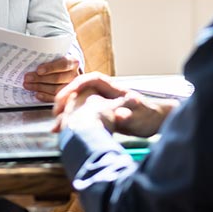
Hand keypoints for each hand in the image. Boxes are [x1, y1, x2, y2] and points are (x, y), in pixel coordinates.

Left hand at [23, 55, 79, 101]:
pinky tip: (37, 94)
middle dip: (40, 78)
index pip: (63, 65)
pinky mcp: (67, 97)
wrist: (68, 71)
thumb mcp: (56, 57)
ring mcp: (71, 87)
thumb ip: (48, 59)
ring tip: (27, 85)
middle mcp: (75, 75)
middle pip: (57, 78)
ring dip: (39, 87)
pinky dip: (45, 97)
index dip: (50, 68)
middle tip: (27, 78)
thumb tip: (31, 62)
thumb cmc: (58, 62)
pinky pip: (55, 98)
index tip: (38, 70)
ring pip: (55, 89)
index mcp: (73, 62)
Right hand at [52, 73, 177, 137]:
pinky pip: (82, 114)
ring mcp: (102, 103)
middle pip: (80, 91)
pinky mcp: (100, 114)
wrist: (156, 122)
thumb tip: (122, 115)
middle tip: (56, 113)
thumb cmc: (150, 116)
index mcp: (114, 89)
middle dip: (66, 100)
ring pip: (78, 104)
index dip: (77, 85)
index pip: (91, 80)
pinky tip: (66, 132)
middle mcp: (105, 94)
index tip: (67, 95)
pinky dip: (73, 122)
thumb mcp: (141, 117)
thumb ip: (131, 115)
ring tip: (57, 126)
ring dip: (67, 113)